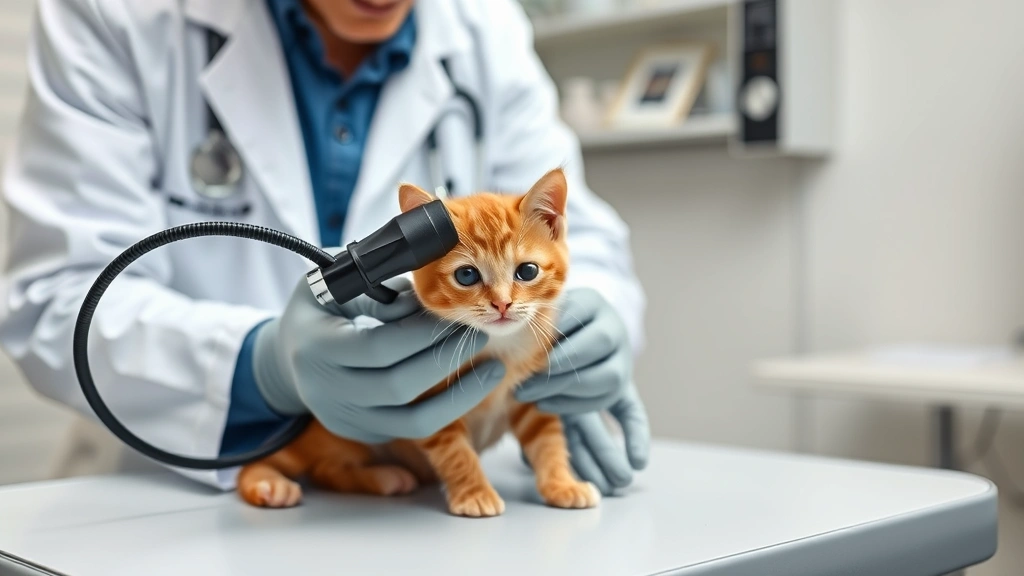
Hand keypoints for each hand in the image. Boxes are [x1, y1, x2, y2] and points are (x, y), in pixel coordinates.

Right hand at [253, 277, 504, 443]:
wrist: (290, 358)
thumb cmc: (319, 308)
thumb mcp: (331, 280)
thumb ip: (373, 281)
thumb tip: (422, 294)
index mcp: (315, 347)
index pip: (378, 347)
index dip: (421, 333)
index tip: (454, 314)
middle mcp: (326, 391)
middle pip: (398, 386)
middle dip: (445, 359)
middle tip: (479, 334)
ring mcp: (346, 418)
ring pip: (412, 420)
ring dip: (460, 396)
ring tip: (493, 369)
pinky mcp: (365, 433)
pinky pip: (414, 429)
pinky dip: (448, 410)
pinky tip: (473, 387)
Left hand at [514, 287, 649, 492]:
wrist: (574, 326)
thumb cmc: (544, 319)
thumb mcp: (538, 310)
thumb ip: (530, 322)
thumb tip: (506, 335)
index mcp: (592, 303)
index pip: (573, 320)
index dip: (549, 343)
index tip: (522, 360)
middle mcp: (614, 329)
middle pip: (591, 350)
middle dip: (555, 373)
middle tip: (523, 389)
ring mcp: (622, 361)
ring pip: (606, 380)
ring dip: (570, 396)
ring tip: (540, 403)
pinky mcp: (623, 387)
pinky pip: (634, 411)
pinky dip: (636, 436)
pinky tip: (637, 461)